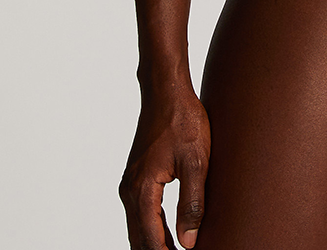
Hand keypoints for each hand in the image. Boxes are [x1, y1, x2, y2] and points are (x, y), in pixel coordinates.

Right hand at [119, 82, 210, 249]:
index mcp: (142, 191)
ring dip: (156, 244)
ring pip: (139, 229)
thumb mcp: (196, 162)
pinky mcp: (137, 178)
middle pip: (140, 241)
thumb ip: (192, 203)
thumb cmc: (183, 121)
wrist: (166, 92)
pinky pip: (141, 214)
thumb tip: (188, 241)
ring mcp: (131, 184)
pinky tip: (170, 235)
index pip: (152, 242)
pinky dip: (152, 230)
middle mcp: (130, 191)